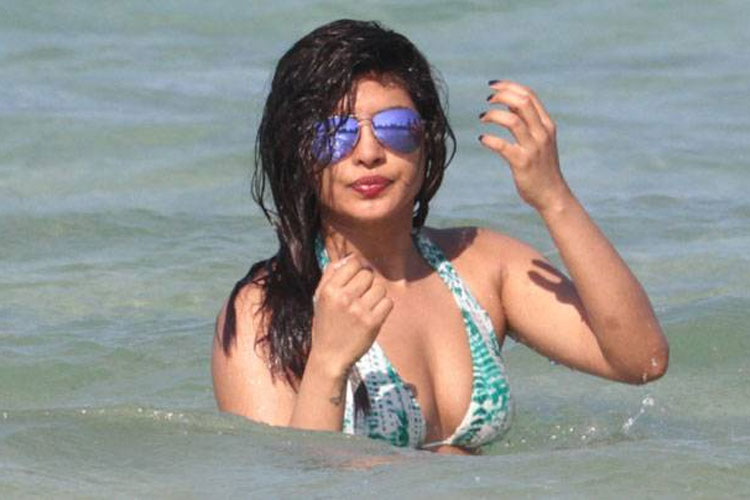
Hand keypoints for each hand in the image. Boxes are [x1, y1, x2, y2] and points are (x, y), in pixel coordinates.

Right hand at [309, 254, 393, 376]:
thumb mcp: (320, 298)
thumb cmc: (326, 324)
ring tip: (367, 305)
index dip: (357, 270)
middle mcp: (344, 298)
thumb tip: (349, 258)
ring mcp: (359, 311)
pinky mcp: (373, 323)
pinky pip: (388, 302)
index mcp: (329, 290)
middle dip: (367, 283)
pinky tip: (373, 314)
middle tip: (360, 296)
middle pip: (368, 274)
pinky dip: (383, 307)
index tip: (355, 281)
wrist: (330, 356)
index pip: (354, 263)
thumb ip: (331, 275)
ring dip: (376, 295)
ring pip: (380, 287)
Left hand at [479, 80, 570, 211]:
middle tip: (488, 100)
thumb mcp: (540, 140)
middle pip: (522, 102)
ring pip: (512, 120)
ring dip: (493, 115)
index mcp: (546, 124)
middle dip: (502, 96)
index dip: (509, 86)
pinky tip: (483, 139)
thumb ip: (528, 123)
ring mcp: (533, 148)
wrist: (552, 195)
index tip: (493, 86)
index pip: (529, 95)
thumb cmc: (542, 167)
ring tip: (482, 117)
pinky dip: (490, 139)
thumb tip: (510, 105)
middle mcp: (542, 133)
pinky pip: (502, 146)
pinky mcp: (522, 163)